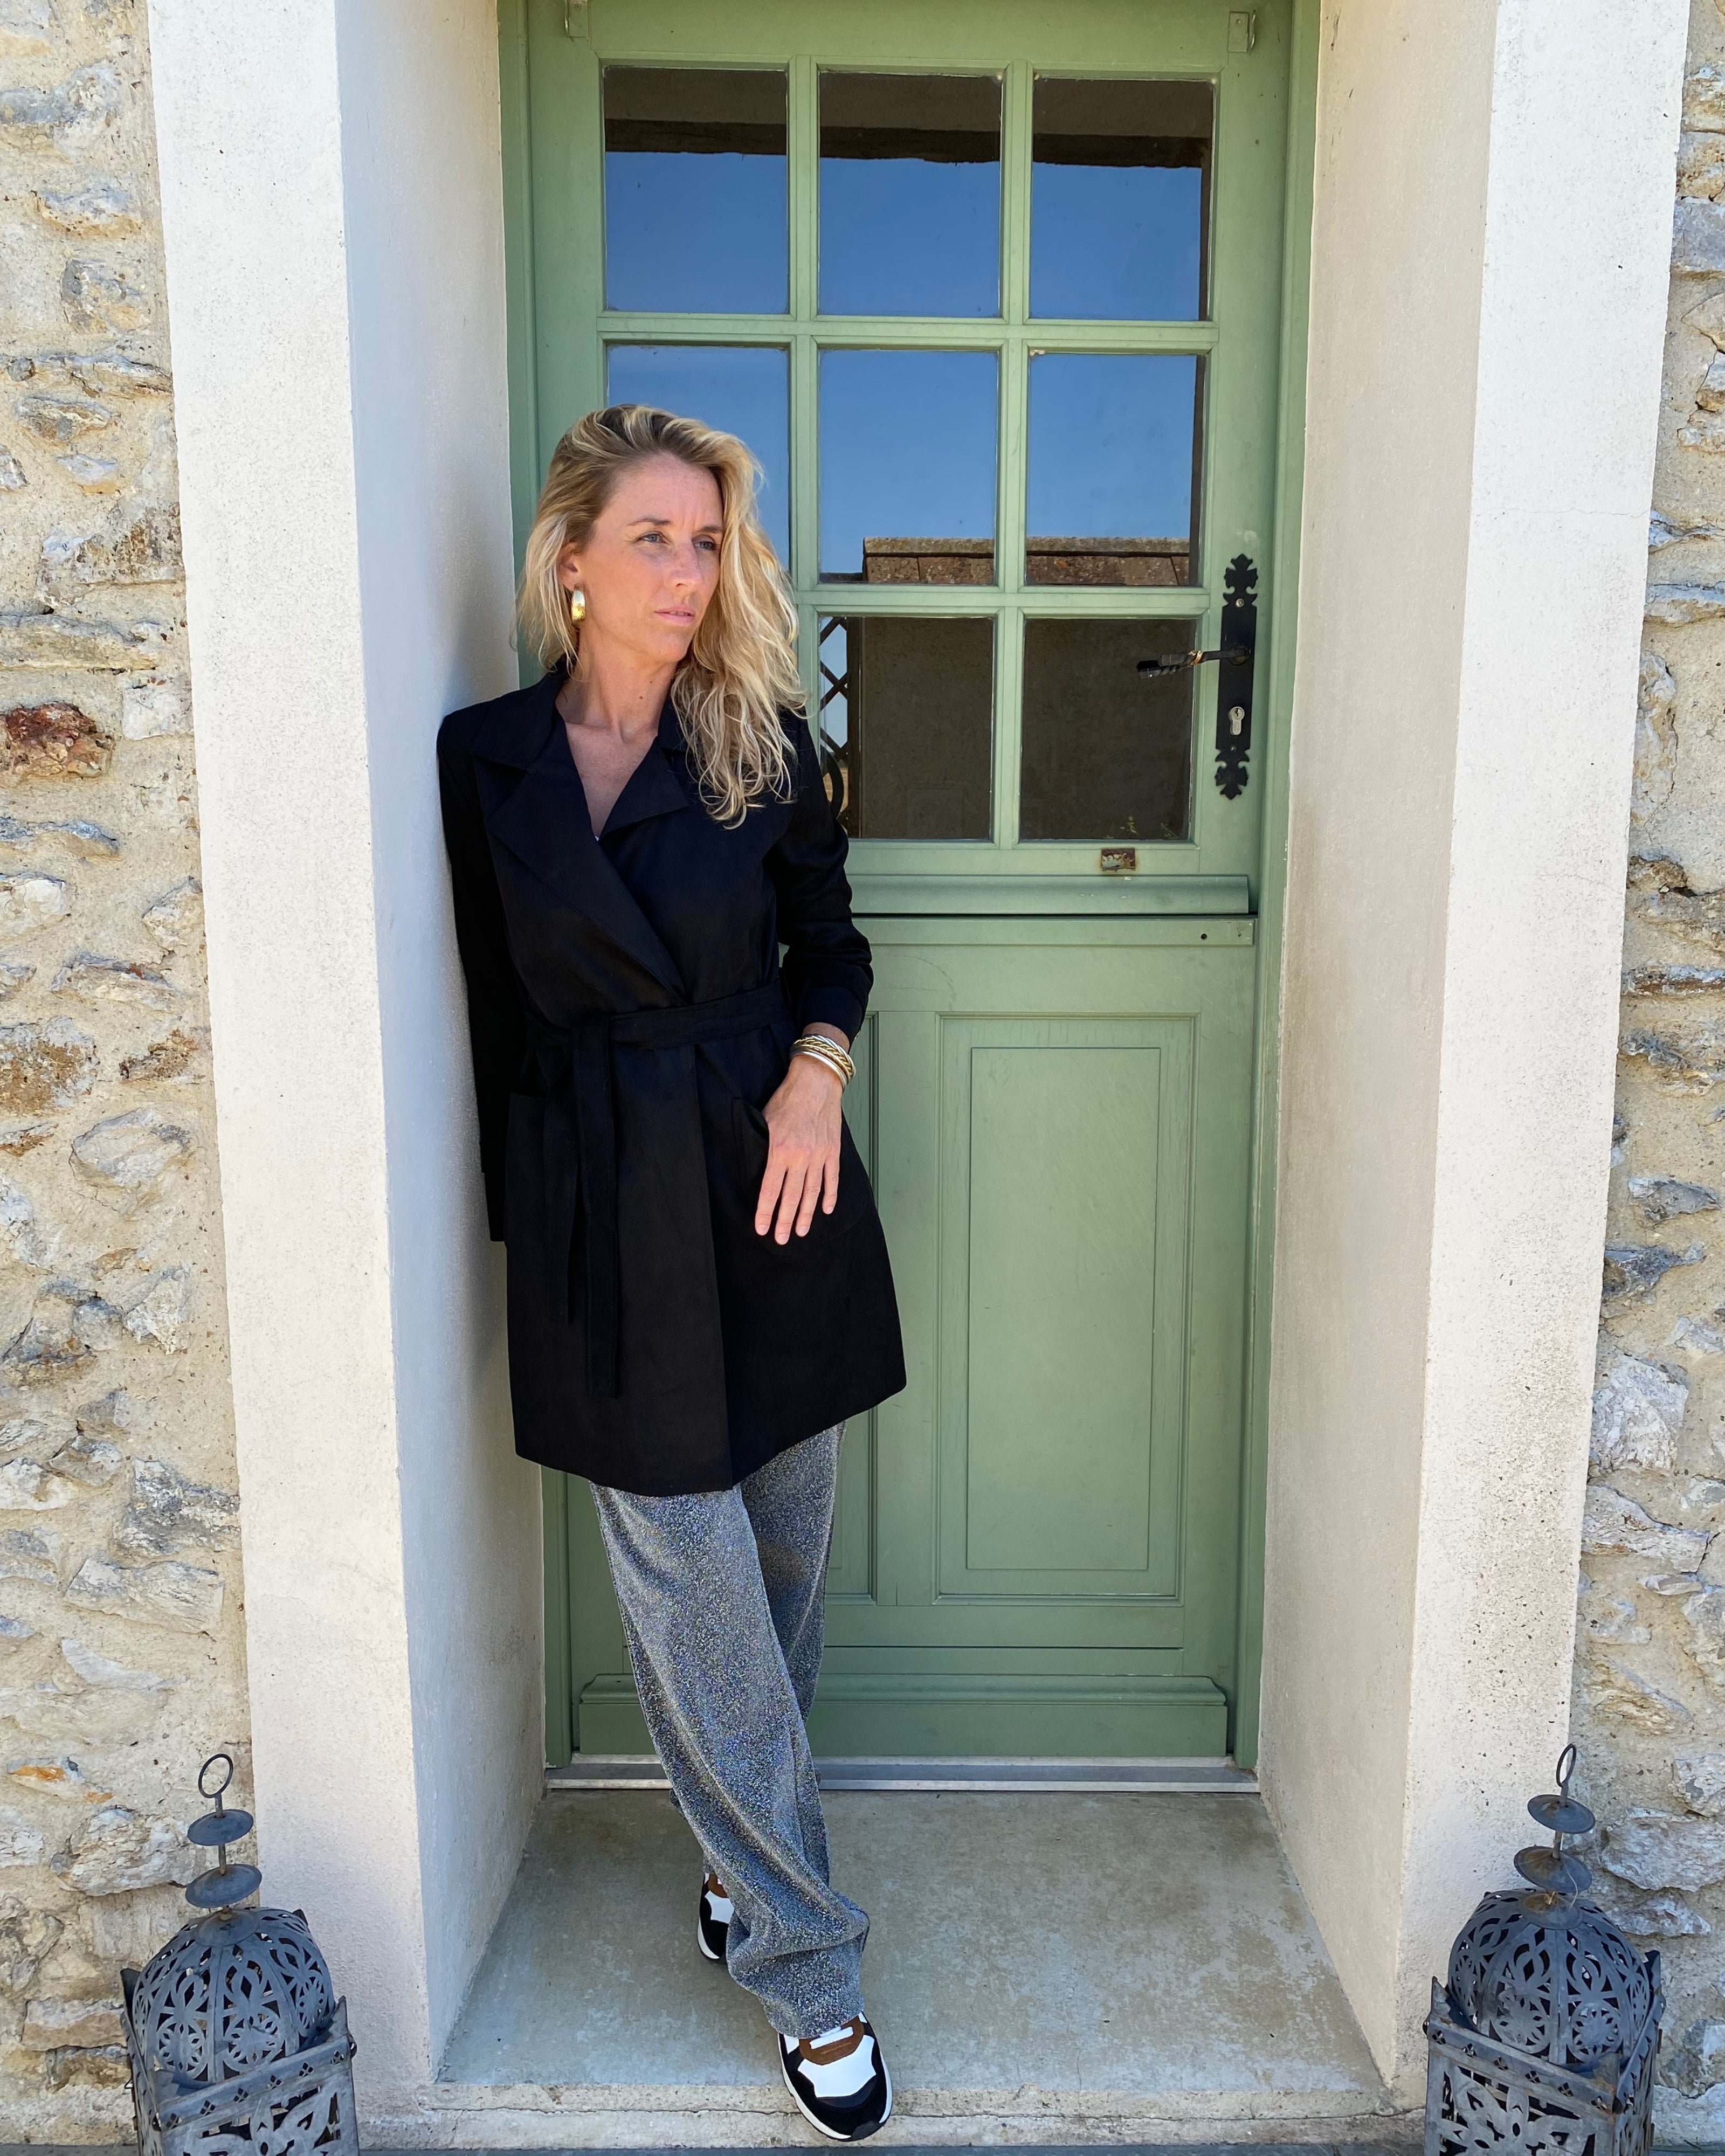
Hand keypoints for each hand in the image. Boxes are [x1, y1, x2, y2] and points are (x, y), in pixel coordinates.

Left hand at [754, 1034, 845, 1242]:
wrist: (816, 1082)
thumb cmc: (786, 1099)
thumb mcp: (764, 1121)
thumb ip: (762, 1147)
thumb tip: (757, 1168)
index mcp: (779, 1151)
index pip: (770, 1190)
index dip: (765, 1212)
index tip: (762, 1229)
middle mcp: (800, 1157)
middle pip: (791, 1197)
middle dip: (784, 1221)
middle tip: (781, 1240)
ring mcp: (819, 1155)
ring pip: (812, 1192)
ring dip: (806, 1214)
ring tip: (800, 1232)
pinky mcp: (833, 1151)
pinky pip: (832, 1178)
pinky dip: (829, 1195)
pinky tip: (826, 1210)